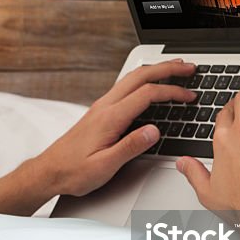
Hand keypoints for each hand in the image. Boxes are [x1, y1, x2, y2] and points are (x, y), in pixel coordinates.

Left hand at [35, 59, 196, 196]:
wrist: (49, 171)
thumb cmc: (73, 171)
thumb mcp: (105, 166)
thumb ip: (130, 147)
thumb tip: (154, 131)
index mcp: (109, 117)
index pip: (147, 94)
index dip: (172, 92)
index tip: (189, 96)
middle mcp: (105, 106)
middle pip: (140, 76)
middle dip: (167, 68)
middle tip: (188, 67)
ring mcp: (101, 107)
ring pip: (131, 78)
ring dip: (155, 71)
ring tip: (174, 69)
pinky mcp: (99, 112)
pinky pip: (125, 87)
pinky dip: (143, 81)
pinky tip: (150, 85)